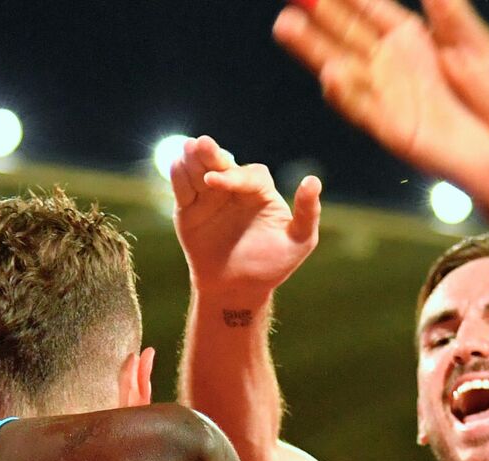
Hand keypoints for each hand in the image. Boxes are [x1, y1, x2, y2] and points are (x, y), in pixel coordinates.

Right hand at [171, 135, 321, 303]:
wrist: (236, 289)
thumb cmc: (272, 266)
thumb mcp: (299, 241)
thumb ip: (307, 212)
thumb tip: (313, 180)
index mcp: (260, 192)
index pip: (247, 176)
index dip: (233, 176)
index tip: (216, 182)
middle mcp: (234, 190)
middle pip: (223, 165)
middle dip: (212, 155)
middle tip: (201, 144)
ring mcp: (210, 198)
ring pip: (201, 173)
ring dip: (193, 160)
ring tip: (186, 148)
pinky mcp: (189, 209)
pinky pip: (183, 190)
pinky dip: (178, 177)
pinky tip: (176, 165)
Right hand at [272, 0, 488, 215]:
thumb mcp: (478, 45)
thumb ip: (449, 12)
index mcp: (415, 40)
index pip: (371, 9)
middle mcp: (395, 66)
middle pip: (346, 34)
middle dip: (318, 15)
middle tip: (292, 1)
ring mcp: (390, 98)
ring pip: (343, 68)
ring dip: (315, 49)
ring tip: (287, 27)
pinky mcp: (393, 130)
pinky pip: (364, 109)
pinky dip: (346, 93)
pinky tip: (329, 74)